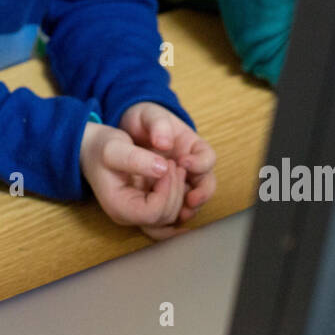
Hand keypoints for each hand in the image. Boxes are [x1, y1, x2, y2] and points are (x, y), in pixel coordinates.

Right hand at [80, 121, 187, 238]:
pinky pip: (168, 218)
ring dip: (180, 192)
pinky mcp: (147, 207)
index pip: (153, 212)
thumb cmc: (101, 148)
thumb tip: (162, 169)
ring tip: (175, 166)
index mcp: (119, 206)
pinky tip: (192, 199)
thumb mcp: (114, 148)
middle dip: (175, 188)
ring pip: (172, 217)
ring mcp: (139, 214)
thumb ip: (136, 159)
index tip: (166, 165)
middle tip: (172, 162)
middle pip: (166, 216)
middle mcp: (130, 216)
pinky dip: (181, 207)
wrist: (94, 147)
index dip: (166, 190)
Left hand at [119, 102, 216, 224]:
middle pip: (206, 184)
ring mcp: (178, 180)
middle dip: (200, 193)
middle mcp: (190, 166)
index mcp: (192, 145)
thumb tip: (165, 144)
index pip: (207, 158)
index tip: (182, 162)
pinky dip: (173, 214)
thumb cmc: (143, 120)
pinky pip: (174, 208)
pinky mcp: (163, 193)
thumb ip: (159, 126)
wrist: (126, 129)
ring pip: (193, 200)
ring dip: (188, 208)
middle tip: (188, 198)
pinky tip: (165, 218)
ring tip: (180, 213)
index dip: (199, 163)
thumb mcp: (149, 115)